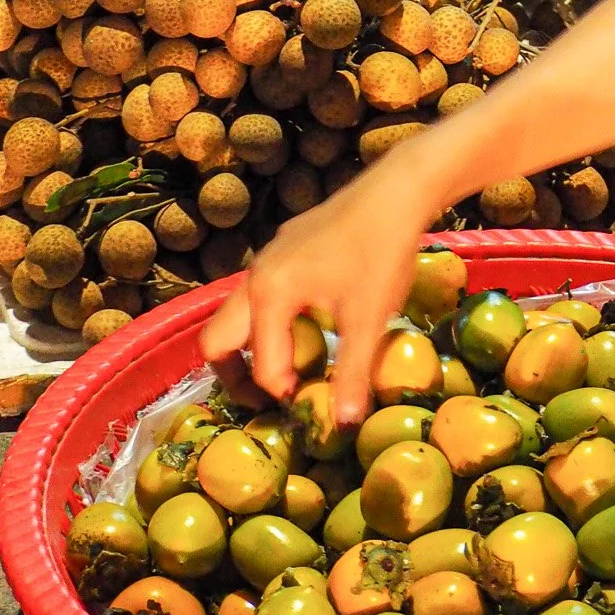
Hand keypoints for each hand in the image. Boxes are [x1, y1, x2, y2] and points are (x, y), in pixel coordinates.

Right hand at [200, 146, 437, 426]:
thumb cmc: (382, 252)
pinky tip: (315, 322)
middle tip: (273, 395)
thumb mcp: (369, 319)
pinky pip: (262, 291)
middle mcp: (256, 276)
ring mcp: (268, 257)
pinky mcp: (285, 246)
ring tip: (296, 364)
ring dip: (256, 345)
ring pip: (239, 313)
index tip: (311, 405)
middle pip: (218, 339)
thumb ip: (352, 373)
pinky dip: (273, 319)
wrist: (396, 190)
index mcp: (268, 295)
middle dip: (236, 375)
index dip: (283, 395)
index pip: (262, 366)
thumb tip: (344, 423)